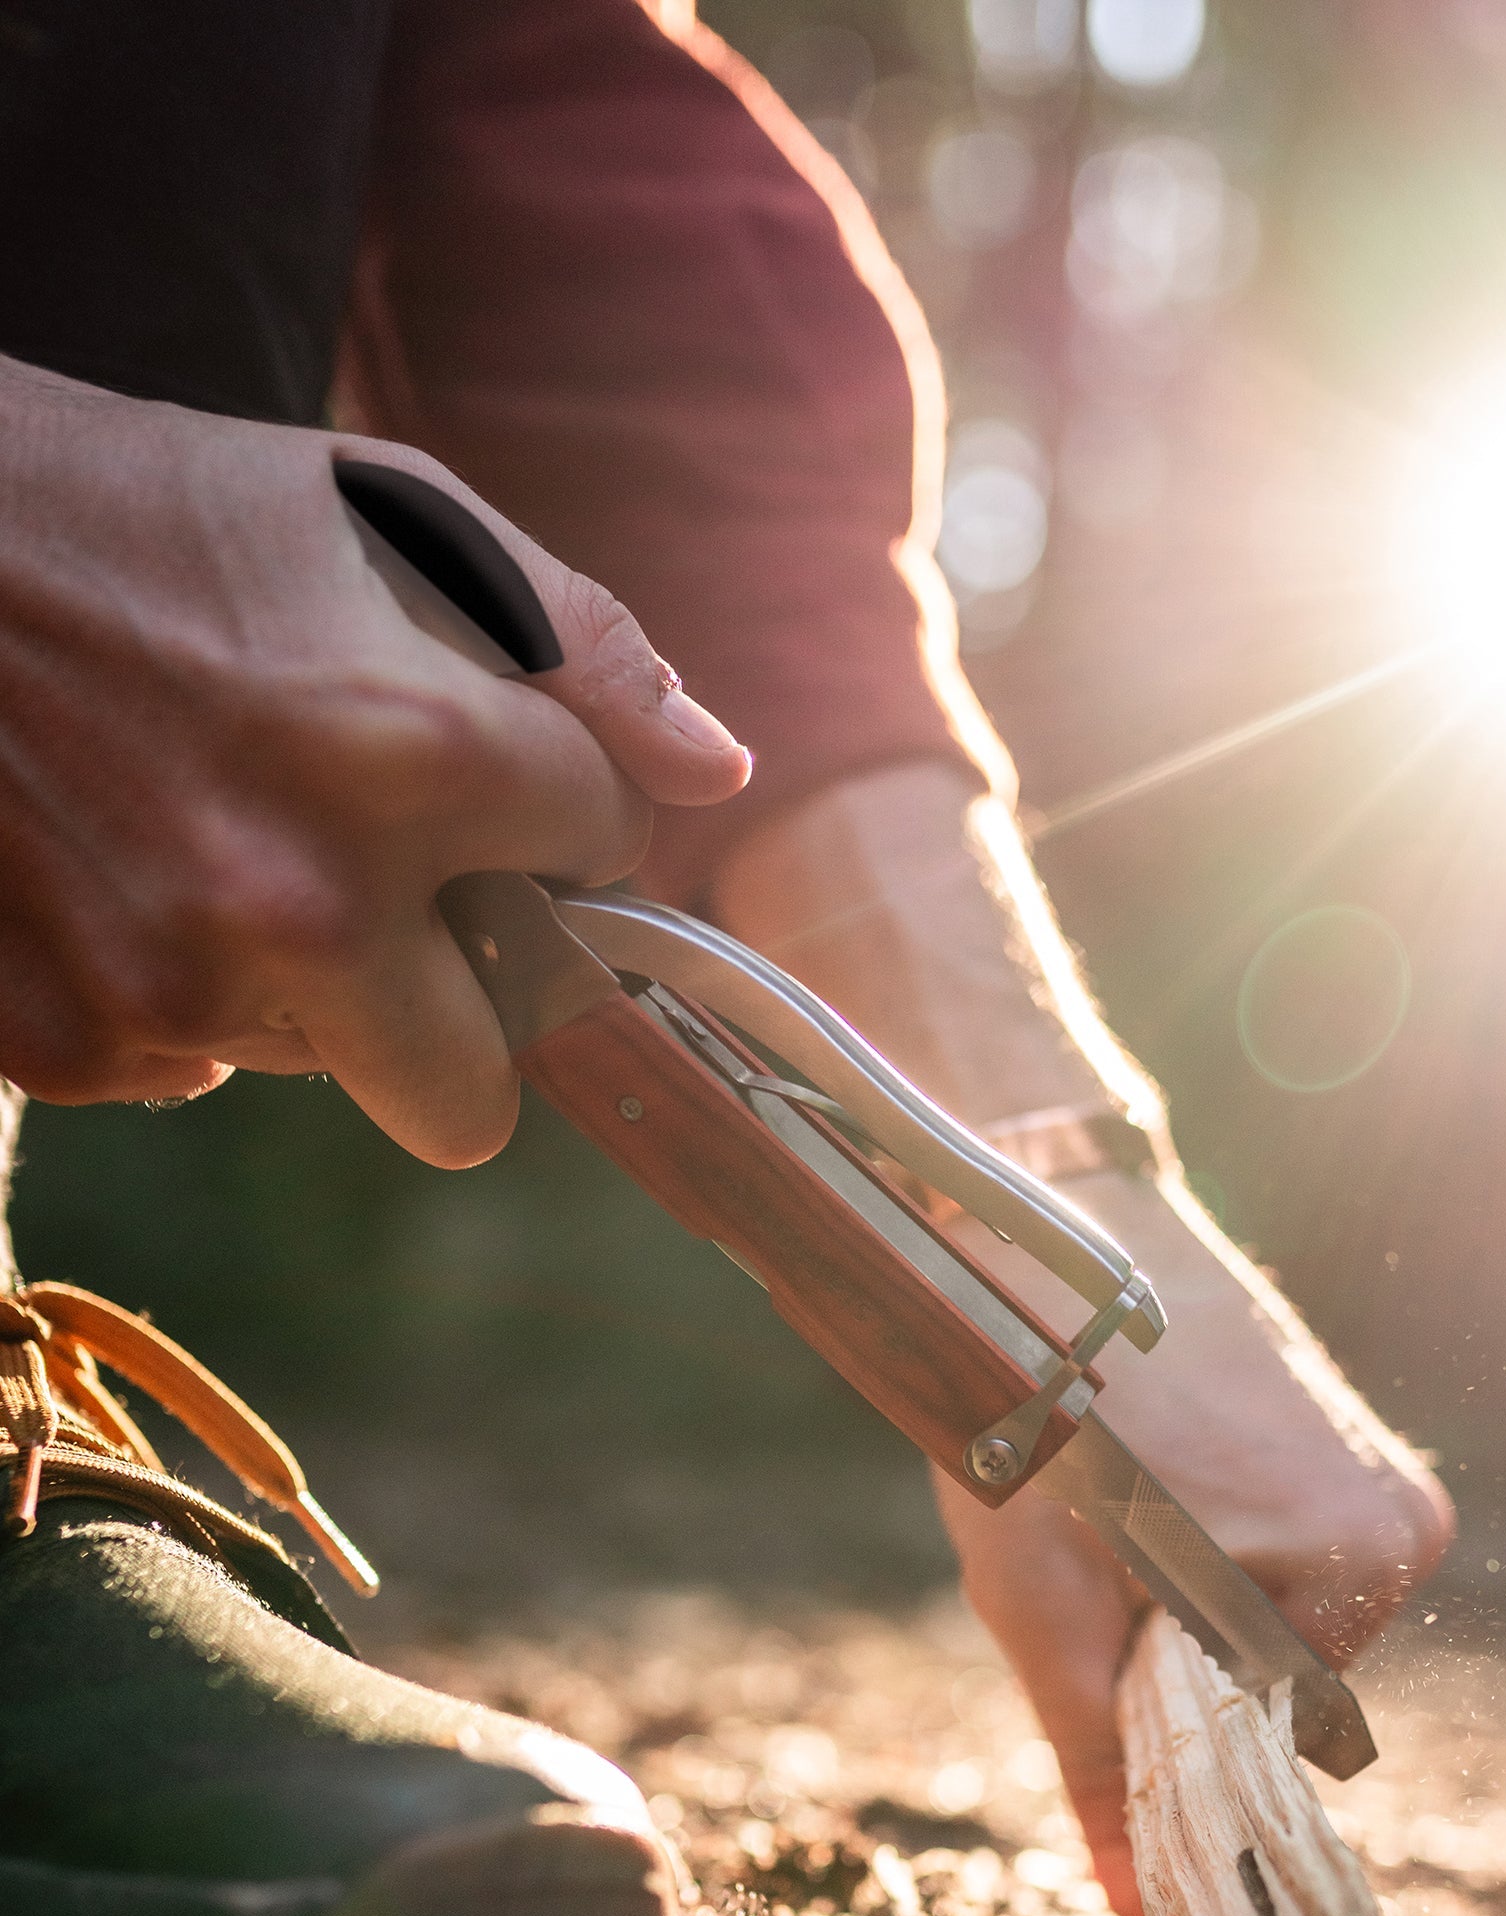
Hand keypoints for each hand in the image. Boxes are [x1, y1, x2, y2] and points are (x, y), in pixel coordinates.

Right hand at [0, 356, 747, 1164]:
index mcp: (409, 754)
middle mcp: (301, 904)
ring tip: (221, 826)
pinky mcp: (65, 1045)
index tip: (500, 767)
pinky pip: (186, 1065)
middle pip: (472, 1091)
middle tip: (404, 892)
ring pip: (324, 1067)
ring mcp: (173, 991)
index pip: (596, 848)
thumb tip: (715, 771)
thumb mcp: (382, 513)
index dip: (558, 801)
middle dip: (464, 1000)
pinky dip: (175, 988)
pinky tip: (122, 865)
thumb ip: (579, 646)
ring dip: (314, 981)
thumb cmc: (150, 508)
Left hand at [931, 1170, 1452, 1915]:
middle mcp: (1405, 1528)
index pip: (1271, 1739)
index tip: (1096, 1681)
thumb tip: (1137, 1906)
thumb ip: (1103, 1766)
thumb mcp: (1046, 1611)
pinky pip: (1279, 1556)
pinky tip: (1145, 1482)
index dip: (1172, 1737)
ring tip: (1112, 1514)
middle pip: (1278, 1681)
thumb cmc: (1031, 1408)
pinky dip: (1208, 1550)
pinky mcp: (1350, 1443)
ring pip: (1273, 1620)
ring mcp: (1386, 1479)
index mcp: (1358, 1565)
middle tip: (1092, 1572)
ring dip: (1189, 1604)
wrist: (1034, 1235)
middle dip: (1179, 1662)